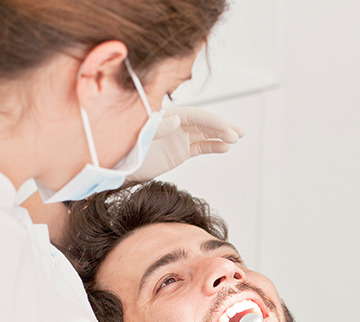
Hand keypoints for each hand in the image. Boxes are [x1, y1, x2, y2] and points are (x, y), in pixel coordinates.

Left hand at [128, 106, 244, 181]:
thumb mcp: (141, 136)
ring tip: (238, 137)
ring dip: (222, 135)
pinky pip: (200, 147)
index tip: (226, 126)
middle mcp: (175, 124)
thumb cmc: (128, 148)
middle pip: (202, 123)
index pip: (194, 115)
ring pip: (205, 134)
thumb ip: (158, 128)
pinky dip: (213, 146)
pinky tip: (225, 148)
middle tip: (237, 134)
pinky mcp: (180, 151)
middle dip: (221, 128)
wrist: (121, 167)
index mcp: (167, 115)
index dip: (210, 120)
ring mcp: (179, 137)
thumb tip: (176, 120)